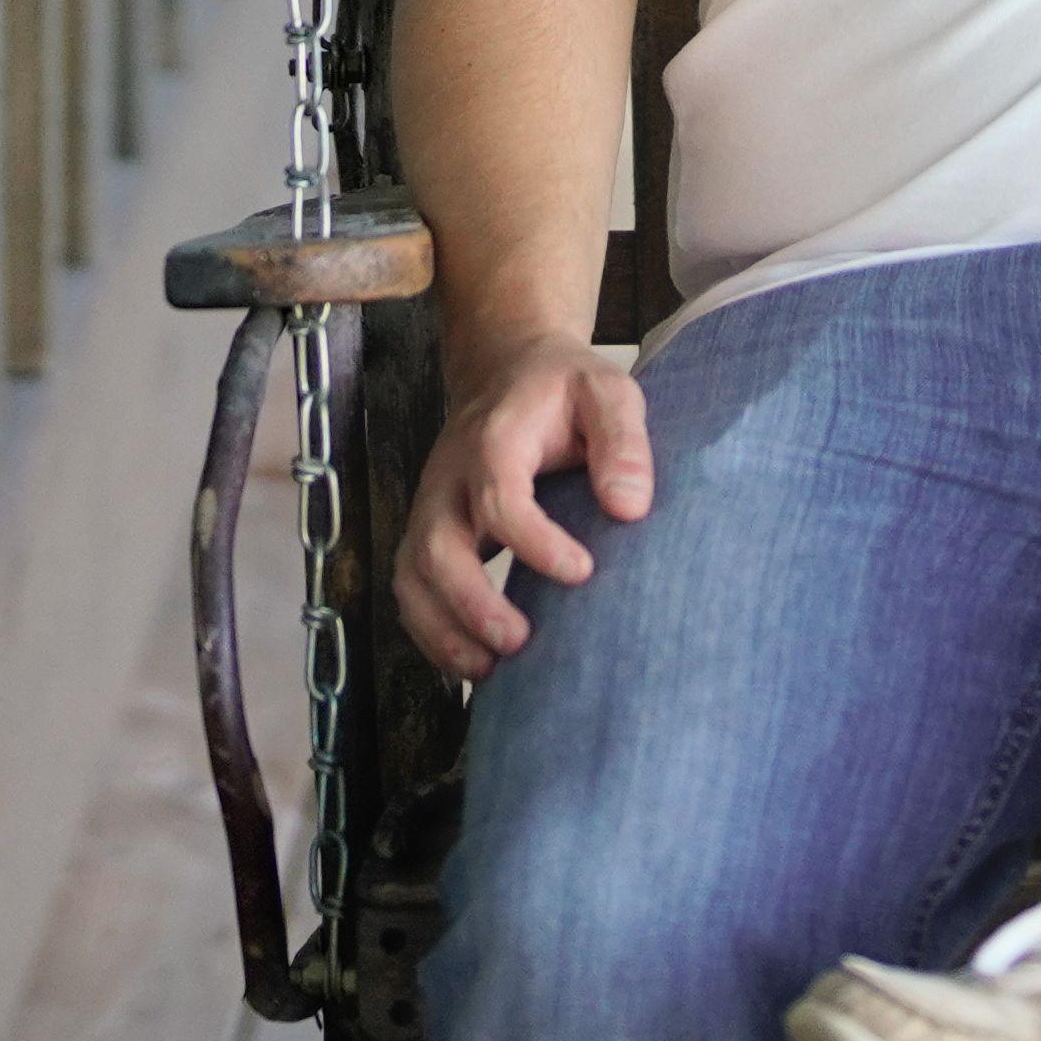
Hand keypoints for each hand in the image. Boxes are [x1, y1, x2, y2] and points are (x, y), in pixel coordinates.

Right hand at [395, 333, 654, 675]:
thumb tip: (629, 508)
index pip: (500, 496)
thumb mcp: (608, 390)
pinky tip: (472, 663)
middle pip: (436, 545)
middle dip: (471, 602)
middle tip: (519, 642)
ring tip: (489, 671)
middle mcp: (450, 476)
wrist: (508, 369)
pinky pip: (410, 588)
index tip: (582, 572)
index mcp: (496, 437)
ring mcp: (432, 506)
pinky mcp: (428, 531)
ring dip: (442, 629)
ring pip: (412, 575)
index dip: (535, 541)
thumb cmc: (565, 388)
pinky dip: (431, 631)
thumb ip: (622, 442)